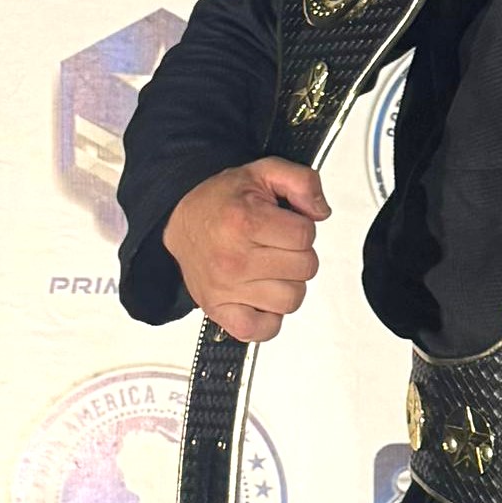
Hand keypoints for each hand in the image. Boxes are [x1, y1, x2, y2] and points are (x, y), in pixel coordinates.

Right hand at [162, 158, 328, 342]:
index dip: (302, 227)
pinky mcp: (220, 312)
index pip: (306, 235)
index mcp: (245, 222)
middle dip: (297, 253)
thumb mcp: (263, 172)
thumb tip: (321, 211)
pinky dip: (269, 317)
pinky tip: (261, 294)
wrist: (180, 218)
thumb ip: (302, 181)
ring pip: (292, 298)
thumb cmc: (221, 201)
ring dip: (287, 283)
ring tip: (267, 266)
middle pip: (305, 268)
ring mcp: (226, 290)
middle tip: (274, 244)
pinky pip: (263, 330)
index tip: (283, 224)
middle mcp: (233, 260)